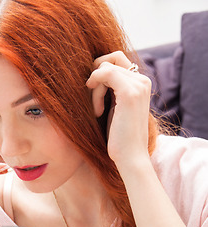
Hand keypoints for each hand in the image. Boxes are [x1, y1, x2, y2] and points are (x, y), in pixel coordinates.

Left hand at [86, 51, 151, 175]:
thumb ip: (110, 89)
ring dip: (95, 89)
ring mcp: (138, 85)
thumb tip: (92, 74)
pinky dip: (95, 89)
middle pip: (110, 60)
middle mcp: (142, 80)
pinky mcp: (130, 92)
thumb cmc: (119, 137)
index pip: (116, 59)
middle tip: (92, 98)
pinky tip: (97, 110)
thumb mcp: (114, 108)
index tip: (93, 92)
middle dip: (96, 76)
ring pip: (105, 68)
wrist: (130, 157)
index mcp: (140, 83)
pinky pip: (105, 73)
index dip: (100, 72)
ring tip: (97, 111)